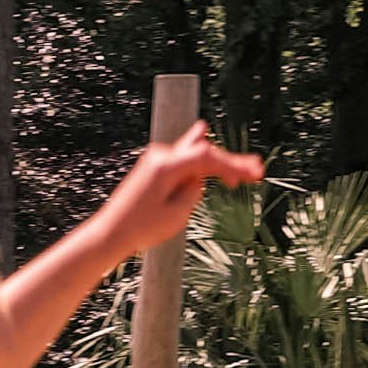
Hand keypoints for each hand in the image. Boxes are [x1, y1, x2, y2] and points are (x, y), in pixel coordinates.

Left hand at [87, 129, 268, 260]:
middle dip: (231, 163)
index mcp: (166, 166)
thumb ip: (193, 191)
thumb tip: (197, 180)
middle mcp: (160, 156)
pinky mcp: (152, 169)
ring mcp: (154, 160)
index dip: (234, 164)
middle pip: (204, 152)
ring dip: (216, 161)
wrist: (110, 234)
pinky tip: (202, 133)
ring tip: (243, 164)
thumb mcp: (176, 215)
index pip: (208, 157)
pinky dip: (198, 159)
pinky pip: (181, 157)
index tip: (255, 173)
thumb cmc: (140, 228)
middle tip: (256, 171)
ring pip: (193, 152)